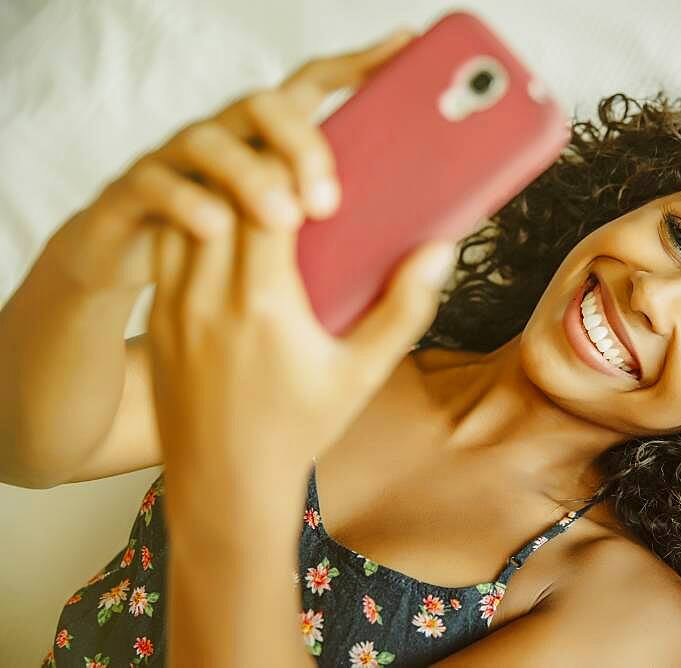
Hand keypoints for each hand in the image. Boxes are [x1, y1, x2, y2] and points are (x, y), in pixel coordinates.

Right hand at [45, 27, 414, 294]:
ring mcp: (179, 158)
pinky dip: (187, 202)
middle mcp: (229, 135)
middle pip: (266, 105)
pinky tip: (216, 229)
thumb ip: (345, 232)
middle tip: (329, 203)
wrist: (142, 270)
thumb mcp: (296, 241)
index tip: (406, 47)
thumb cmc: (234, 258)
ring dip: (251, 176)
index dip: (358, 64)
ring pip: (210, 140)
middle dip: (302, 144)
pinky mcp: (135, 191)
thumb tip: (426, 249)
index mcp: (271, 140)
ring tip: (286, 221)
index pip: (315, 86)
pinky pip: (156, 182)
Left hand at [143, 29, 455, 516]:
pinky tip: (228, 225)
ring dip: (222, 190)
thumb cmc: (300, 430)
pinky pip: (169, 245)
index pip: (265, 202)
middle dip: (257, 167)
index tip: (319, 167)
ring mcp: (175, 306)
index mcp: (263, 305)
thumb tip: (440, 250)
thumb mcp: (363, 373)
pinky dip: (195, 219)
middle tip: (294, 160)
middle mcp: (209, 297)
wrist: (226, 483)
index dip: (289, 169)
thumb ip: (404, 309)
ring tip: (263, 186)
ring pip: (187, 213)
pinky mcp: (160, 317)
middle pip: (221, 194)